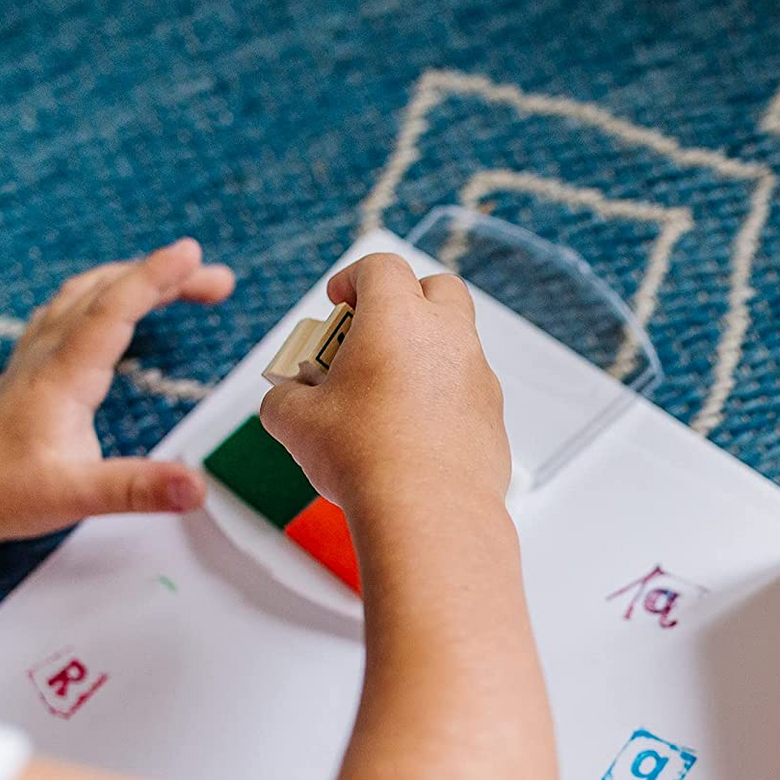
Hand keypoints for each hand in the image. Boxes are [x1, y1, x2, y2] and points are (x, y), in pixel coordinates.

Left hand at [0, 238, 234, 556]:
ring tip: (178, 280)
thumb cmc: (1, 494)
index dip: (156, 278)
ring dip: (134, 279)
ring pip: (85, 295)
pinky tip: (112, 305)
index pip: (113, 310)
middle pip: (107, 292)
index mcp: (62, 377)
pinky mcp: (31, 369)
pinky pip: (68, 311)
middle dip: (165, 276)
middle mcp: (47, 356)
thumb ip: (139, 488)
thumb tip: (196, 486)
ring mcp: (35, 358)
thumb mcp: (77, 496)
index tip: (193, 255)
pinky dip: (103, 295)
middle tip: (216, 279)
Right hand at [258, 253, 506, 517]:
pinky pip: (468, 393)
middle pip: (438, 288)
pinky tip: (414, 434)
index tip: (337, 301)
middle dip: (406, 299)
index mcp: (398, 318)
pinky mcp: (493, 418)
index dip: (354, 278)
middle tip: (372, 335)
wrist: (428, 513)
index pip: (381, 267)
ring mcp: (478, 377)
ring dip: (425, 354)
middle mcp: (447, 337)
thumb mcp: (295, 422)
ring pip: (457, 344)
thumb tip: (286, 400)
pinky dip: (444, 399)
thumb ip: (285, 397)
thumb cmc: (364, 458)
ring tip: (387, 394)